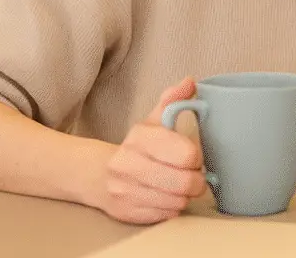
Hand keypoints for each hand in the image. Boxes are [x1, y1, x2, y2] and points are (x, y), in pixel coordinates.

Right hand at [91, 77, 207, 223]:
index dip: (196, 158)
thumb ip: (172, 100)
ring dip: (185, 196)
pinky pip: (166, 215)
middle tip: (193, 175)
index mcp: (139, 138)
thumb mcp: (152, 121)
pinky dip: (172, 208)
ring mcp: (124, 191)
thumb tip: (190, 81)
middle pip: (185, 182)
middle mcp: (127, 165)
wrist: (98, 175)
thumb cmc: (138, 147)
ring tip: (179, 185)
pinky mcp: (126, 212)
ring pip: (177, 201)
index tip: (193, 156)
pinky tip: (166, 196)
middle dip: (196, 180)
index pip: (187, 154)